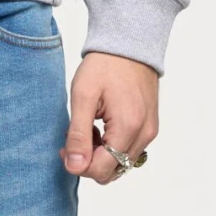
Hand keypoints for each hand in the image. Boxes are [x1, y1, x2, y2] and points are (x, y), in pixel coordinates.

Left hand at [62, 52, 158, 183]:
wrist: (129, 45)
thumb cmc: (104, 66)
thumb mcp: (83, 96)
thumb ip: (78, 135)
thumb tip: (75, 167)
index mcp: (128, 127)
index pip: (101, 170)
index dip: (78, 164)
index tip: (66, 145)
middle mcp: (144, 134)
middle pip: (112, 171)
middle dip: (89, 160)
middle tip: (76, 135)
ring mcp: (150, 132)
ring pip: (120, 163)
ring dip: (101, 154)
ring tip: (90, 128)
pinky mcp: (150, 128)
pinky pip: (128, 151)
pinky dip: (112, 147)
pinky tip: (102, 127)